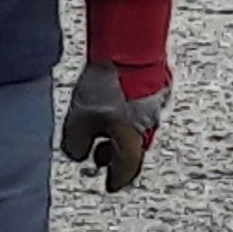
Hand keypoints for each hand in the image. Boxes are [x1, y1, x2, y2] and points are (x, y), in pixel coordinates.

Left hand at [58, 0, 173, 192]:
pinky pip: (141, 107)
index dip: (116, 180)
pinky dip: (127, 112)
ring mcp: (156, 104)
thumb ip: (76, 145)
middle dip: (117, 156)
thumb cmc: (107, 83)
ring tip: (103, 130)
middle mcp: (150, 126)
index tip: (110, 186)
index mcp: (134, 140)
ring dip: (121, 133)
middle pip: (134, 149)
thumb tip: (77, 156)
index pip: (127, 170)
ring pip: (138, 127)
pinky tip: (114, 104)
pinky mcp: (156, 84)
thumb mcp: (80, 120)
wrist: (128, 45)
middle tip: (102, 158)